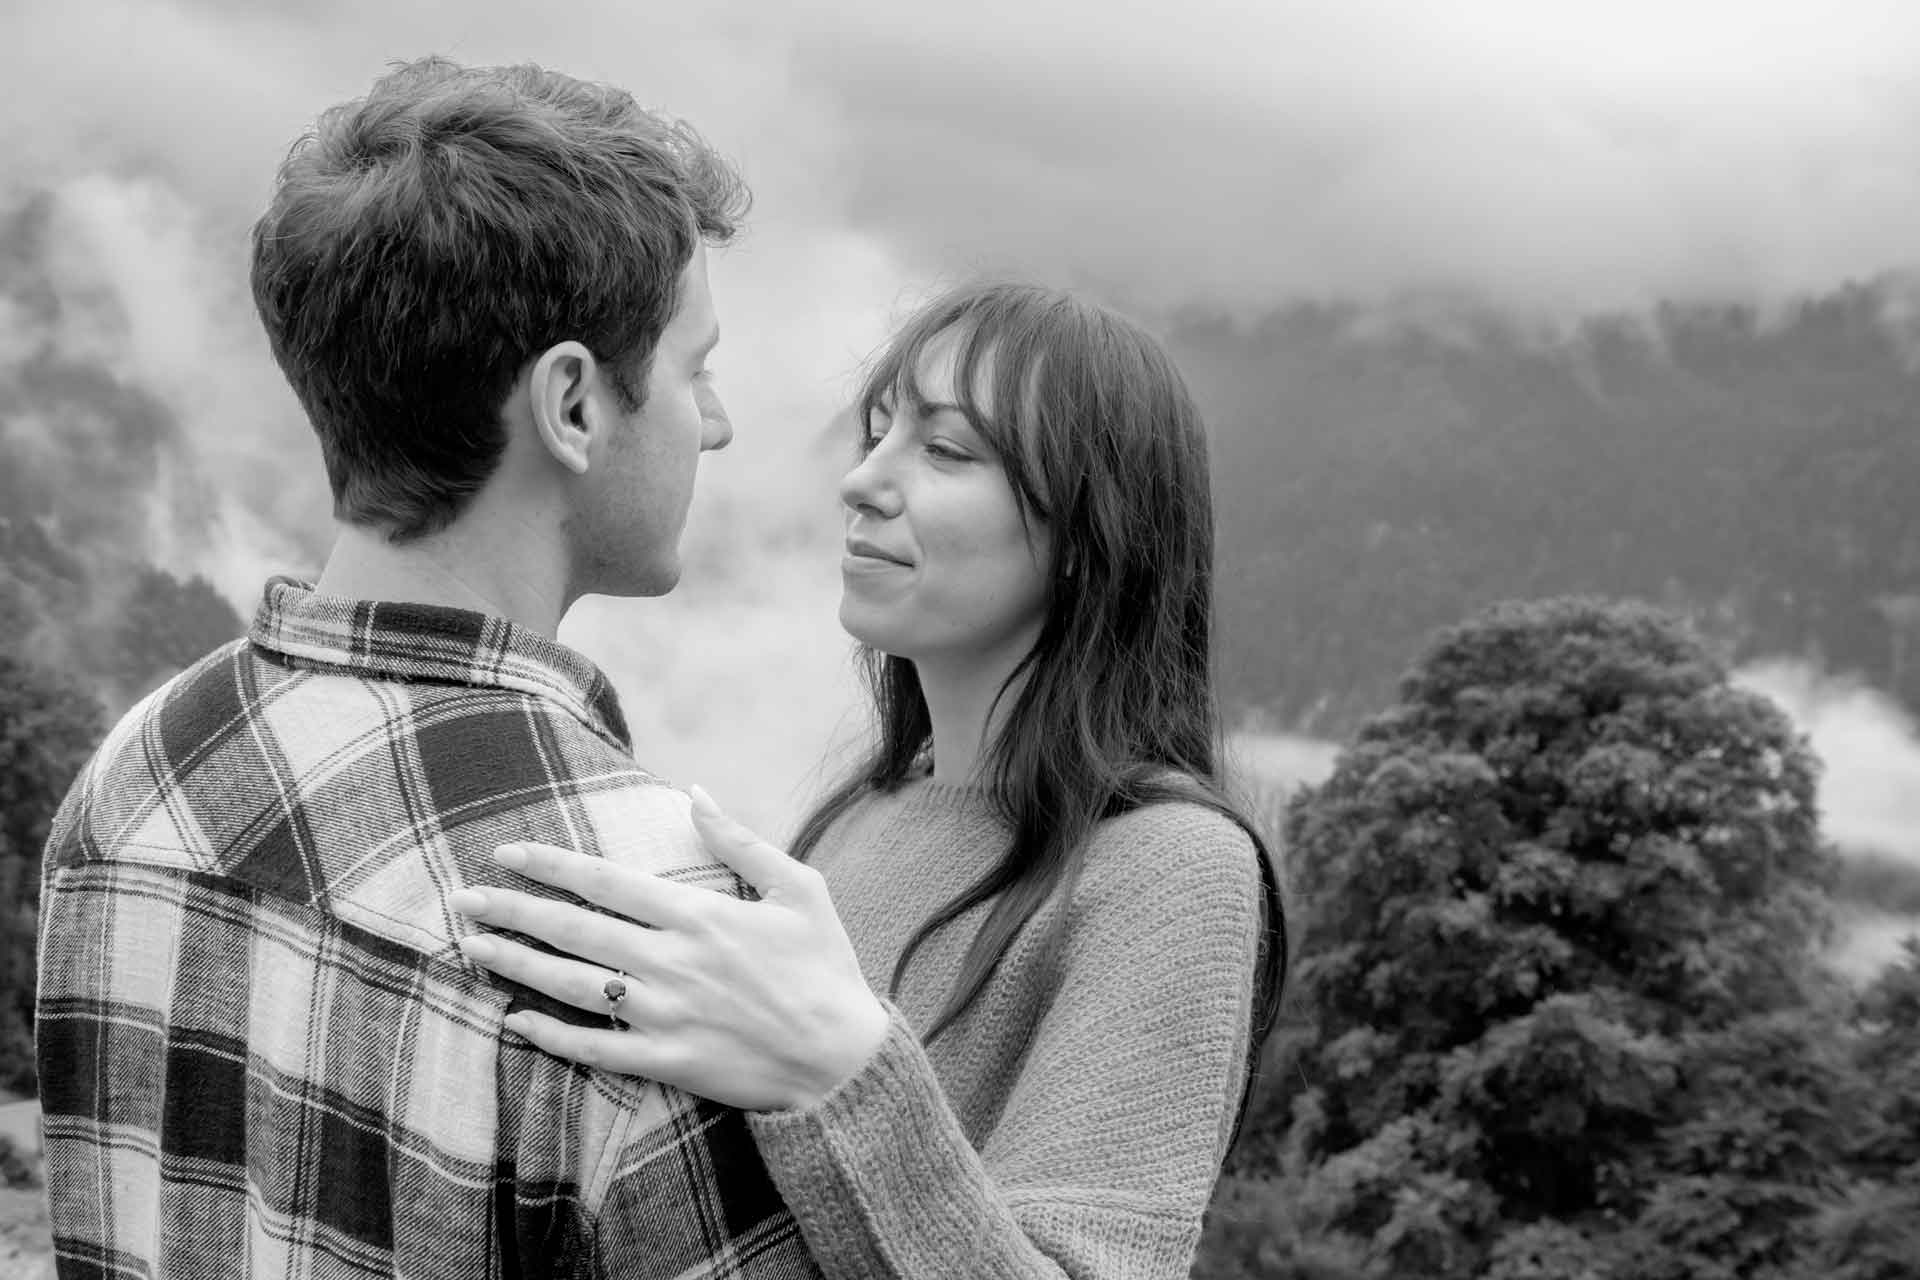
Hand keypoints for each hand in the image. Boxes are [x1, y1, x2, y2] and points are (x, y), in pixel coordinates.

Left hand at [449, 785, 889, 1111]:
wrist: (843, 1059)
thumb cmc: (826, 968)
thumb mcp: (800, 888)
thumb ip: (741, 839)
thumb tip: (696, 790)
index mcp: (699, 914)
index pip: (604, 882)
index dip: (549, 865)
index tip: (505, 853)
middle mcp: (670, 962)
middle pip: (573, 929)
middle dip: (512, 910)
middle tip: (461, 898)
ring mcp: (663, 1015)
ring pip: (570, 985)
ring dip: (516, 964)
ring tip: (473, 947)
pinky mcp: (665, 1061)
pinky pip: (593, 1048)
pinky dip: (549, 1035)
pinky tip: (515, 1019)